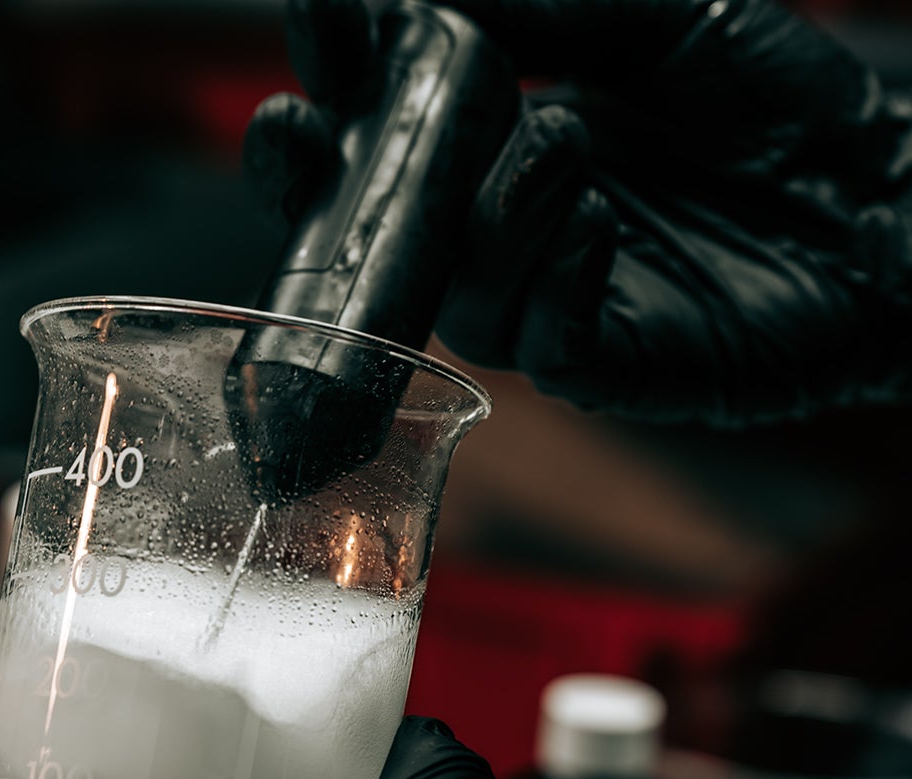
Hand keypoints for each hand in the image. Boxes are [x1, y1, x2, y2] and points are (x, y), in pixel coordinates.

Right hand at [244, 0, 911, 424]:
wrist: (883, 197)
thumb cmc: (780, 105)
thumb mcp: (664, 20)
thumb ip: (554, 8)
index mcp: (498, 149)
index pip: (382, 138)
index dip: (335, 88)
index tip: (314, 26)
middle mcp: (505, 237)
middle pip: (375, 244)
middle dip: (322, 190)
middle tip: (301, 128)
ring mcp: (549, 306)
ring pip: (458, 298)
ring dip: (486, 222)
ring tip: (556, 145)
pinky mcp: (606, 367)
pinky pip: (545, 344)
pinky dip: (557, 278)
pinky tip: (597, 219)